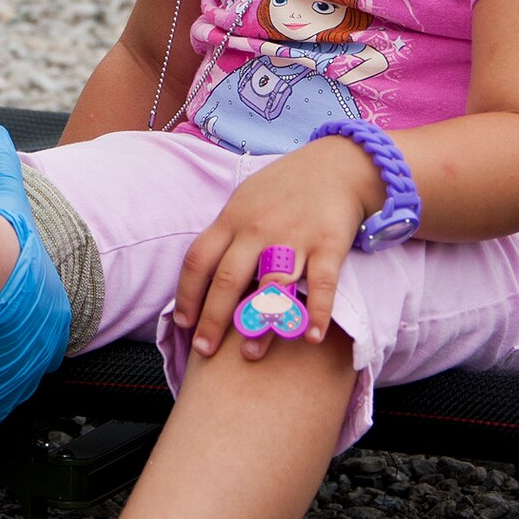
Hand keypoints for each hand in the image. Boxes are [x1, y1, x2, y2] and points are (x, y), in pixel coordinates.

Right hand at [0, 125, 72, 455]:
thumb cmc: (0, 239)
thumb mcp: (6, 195)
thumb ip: (1, 163)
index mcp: (46, 305)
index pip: (37, 326)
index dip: (20, 335)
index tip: (5, 339)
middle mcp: (33, 344)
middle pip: (18, 368)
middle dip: (4, 379)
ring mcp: (9, 369)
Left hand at [171, 141, 371, 361]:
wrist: (336, 164)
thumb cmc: (284, 188)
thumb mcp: (244, 200)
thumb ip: (225, 235)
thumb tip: (201, 274)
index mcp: (232, 219)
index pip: (199, 260)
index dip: (187, 295)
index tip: (182, 325)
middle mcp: (257, 230)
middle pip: (228, 279)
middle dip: (212, 318)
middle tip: (204, 350)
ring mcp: (294, 237)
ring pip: (271, 286)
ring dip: (260, 323)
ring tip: (249, 354)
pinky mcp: (328, 245)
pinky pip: (321, 284)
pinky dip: (317, 313)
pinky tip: (309, 338)